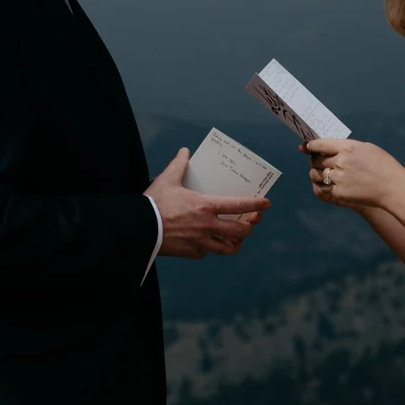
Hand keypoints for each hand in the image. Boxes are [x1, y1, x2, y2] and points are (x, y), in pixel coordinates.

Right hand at [146, 149, 268, 258]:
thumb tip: (185, 151)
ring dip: (235, 244)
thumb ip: (179, 165)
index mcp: (206, 206)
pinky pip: (205, 253)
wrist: (138, 228)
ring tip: (237, 241)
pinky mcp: (189, 252)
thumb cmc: (154, 203)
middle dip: (249, 228)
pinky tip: (208, 246)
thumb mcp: (167, 180)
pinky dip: (209, 250)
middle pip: (239, 231)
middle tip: (251, 224)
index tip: (266, 204)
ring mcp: (200, 241)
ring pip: (226, 248)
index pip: (239, 205)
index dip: (256, 204)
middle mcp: (207, 225)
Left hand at [305, 138, 404, 210]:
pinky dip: (326, 187)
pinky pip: (325, 189)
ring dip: (319, 174)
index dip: (311, 145)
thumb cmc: (384, 166)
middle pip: (317, 160)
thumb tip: (332, 148)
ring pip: (318, 175)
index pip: (321, 144)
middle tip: (317, 162)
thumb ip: (348, 147)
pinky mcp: (340, 193)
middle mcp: (341, 162)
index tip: (306, 147)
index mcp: (348, 147)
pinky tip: (332, 185)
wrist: (393, 188)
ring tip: (325, 174)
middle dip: (315, 160)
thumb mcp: (367, 148)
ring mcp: (339, 178)